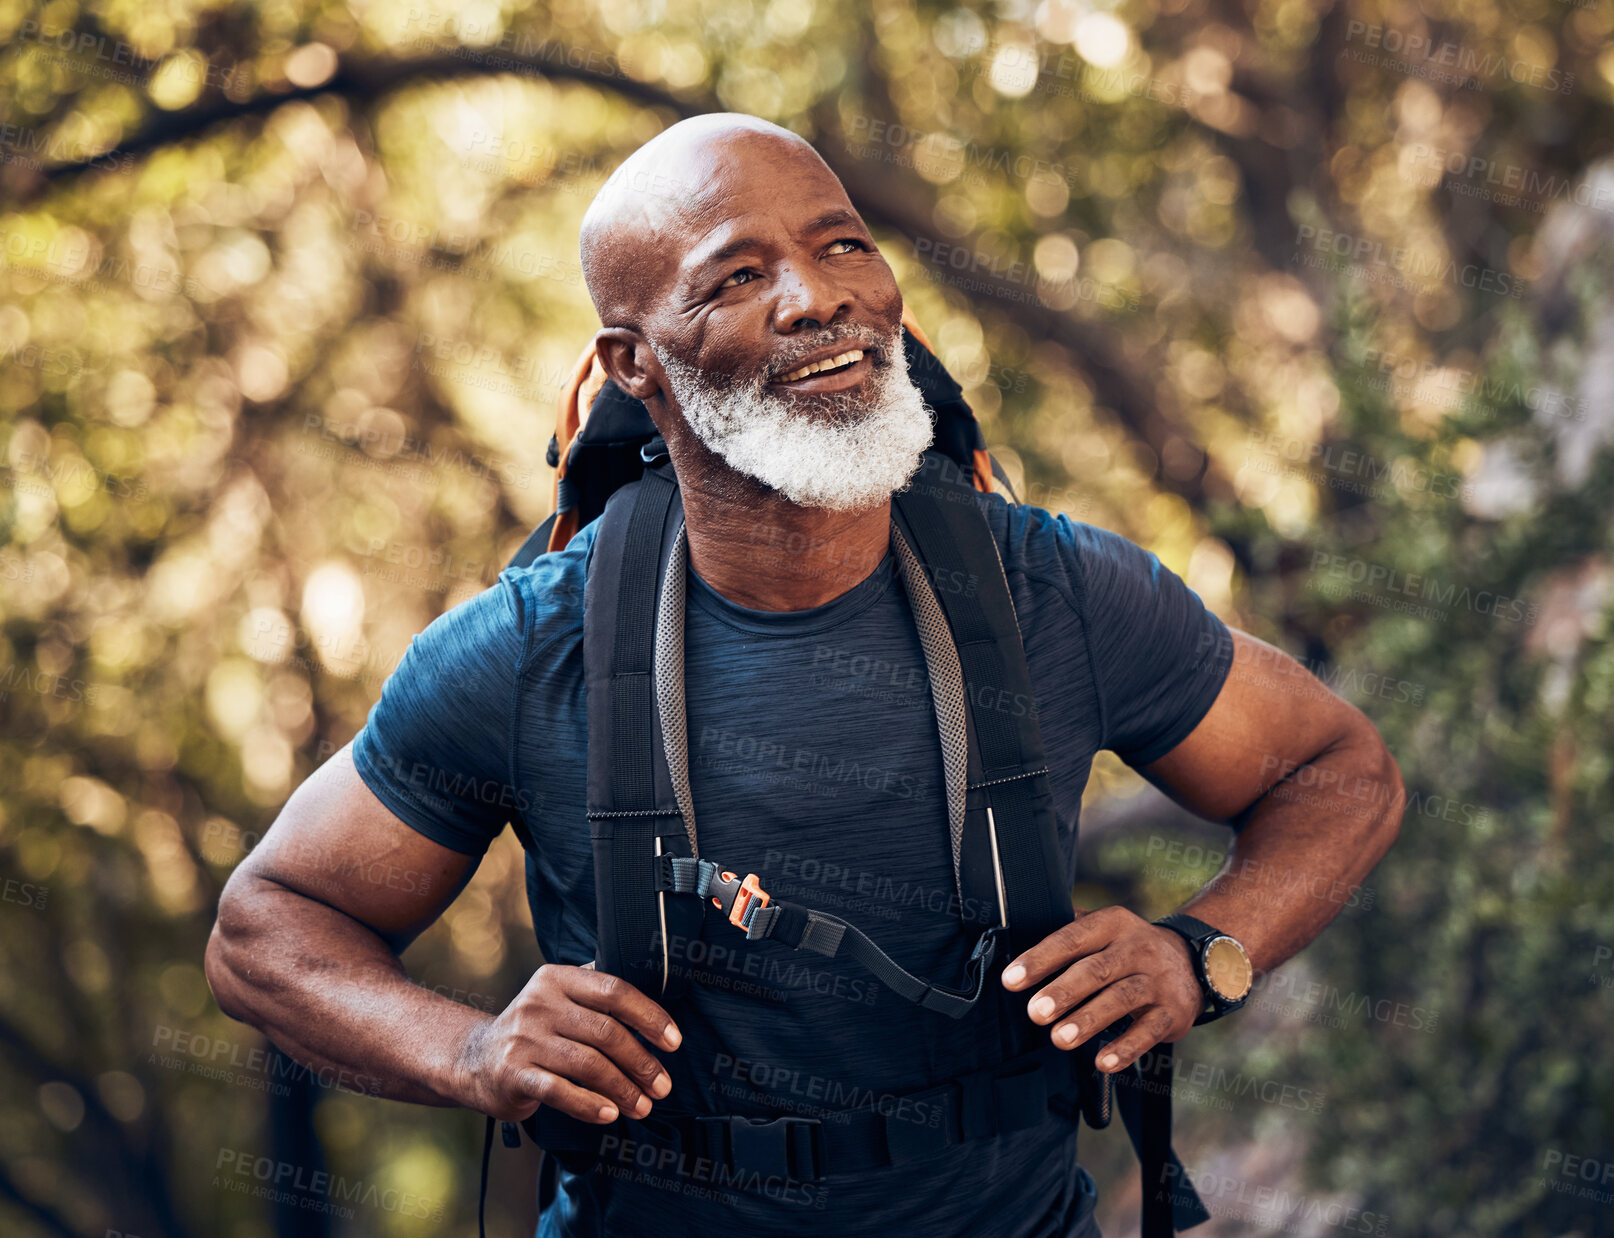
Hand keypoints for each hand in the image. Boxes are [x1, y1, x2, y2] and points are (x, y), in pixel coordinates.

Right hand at [455, 963, 680, 1123]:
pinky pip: (561, 1091)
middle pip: (606, 1032)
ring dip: (623, 1089)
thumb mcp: (559, 998)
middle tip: (662, 1085)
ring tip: (643, 1106)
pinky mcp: (512, 1074)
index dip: (649, 1017)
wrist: (474, 1058)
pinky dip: (590, 1105)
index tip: (674, 1042)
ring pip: (589, 1064)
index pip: (614, 991)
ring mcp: (524, 1039)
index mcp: (557, 979)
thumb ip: (597, 995)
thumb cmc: (535, 1030)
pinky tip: (610, 1114)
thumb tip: (656, 1011)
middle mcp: (538, 1004)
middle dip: (642, 1062)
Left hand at [1001, 907, 1202, 1072]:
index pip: (1071, 939)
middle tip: (1034, 1012)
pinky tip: (1102, 1062)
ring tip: (1060, 1038)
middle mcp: (1137, 948)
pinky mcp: (1174, 1011)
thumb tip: (1015, 937)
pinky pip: (1149, 1031)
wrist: (1194, 961)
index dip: (1041, 959)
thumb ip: (1067, 932)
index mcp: (1112, 924)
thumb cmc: (1128, 949)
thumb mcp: (1104, 929)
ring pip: (1122, 999)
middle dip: (1064, 991)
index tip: (1012, 980)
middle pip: (1097, 969)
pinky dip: (1126, 1047)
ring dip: (1089, 1019)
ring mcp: (1158, 980)